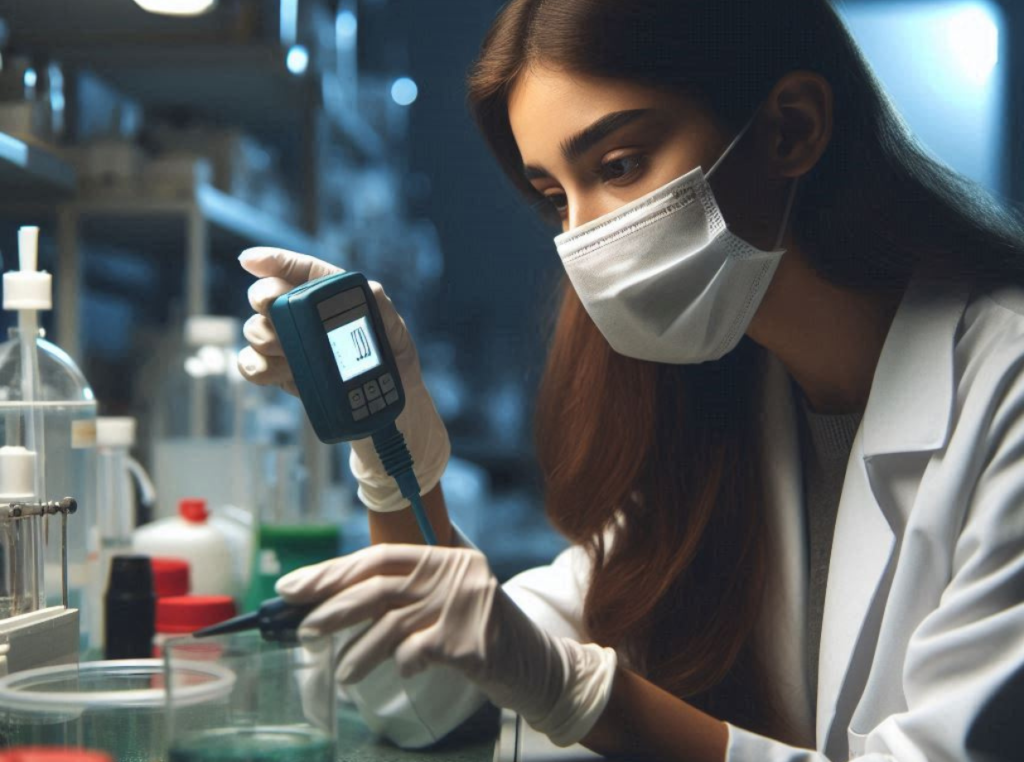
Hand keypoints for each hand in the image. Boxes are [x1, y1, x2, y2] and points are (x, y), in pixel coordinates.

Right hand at [238, 247, 450, 511]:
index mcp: (337, 302)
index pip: (305, 273)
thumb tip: (370, 289)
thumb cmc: (396, 371)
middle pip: (272, 298)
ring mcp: (295, 348)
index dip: (276, 261)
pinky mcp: (285, 376)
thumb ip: (383, 310)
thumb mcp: (397, 338)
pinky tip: (266, 369)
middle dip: (265, 299)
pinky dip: (252, 366)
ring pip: (258, 330)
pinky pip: (255, 365)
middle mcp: (311, 321)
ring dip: (260, 335)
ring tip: (280, 349)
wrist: (388, 420)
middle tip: (272, 309)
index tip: (250, 260)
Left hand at [275, 544, 617, 746]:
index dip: (334, 572)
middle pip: (380, 586)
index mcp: (447, 557)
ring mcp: (465, 606)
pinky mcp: (469, 642)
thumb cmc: (479, 634)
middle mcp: (456, 574)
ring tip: (344, 672)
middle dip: (334, 607)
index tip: (296, 588)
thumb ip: (405, 596)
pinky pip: (417, 653)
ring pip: (392, 625)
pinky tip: (404, 673)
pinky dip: (404, 665)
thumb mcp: (445, 602)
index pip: (381, 557)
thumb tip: (332, 603)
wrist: (537, 665)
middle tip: (302, 628)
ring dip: (360, 652)